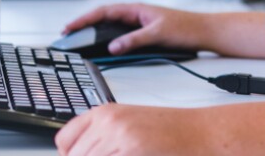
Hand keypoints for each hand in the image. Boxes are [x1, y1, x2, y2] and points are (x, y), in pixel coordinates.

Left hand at [56, 105, 211, 155]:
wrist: (200, 133)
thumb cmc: (170, 132)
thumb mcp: (129, 126)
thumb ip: (102, 137)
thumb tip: (78, 153)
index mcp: (104, 112)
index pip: (64, 142)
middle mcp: (107, 121)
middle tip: (116, 154)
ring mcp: (119, 136)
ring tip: (131, 154)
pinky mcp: (132, 149)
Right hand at [62, 3, 208, 55]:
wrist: (205, 31)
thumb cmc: (186, 27)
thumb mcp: (157, 33)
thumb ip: (134, 40)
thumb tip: (113, 46)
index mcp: (137, 9)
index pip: (104, 11)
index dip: (85, 19)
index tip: (70, 27)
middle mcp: (136, 14)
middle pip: (104, 18)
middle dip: (85, 25)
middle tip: (69, 34)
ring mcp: (140, 23)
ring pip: (112, 26)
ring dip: (96, 32)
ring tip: (81, 40)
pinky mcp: (145, 32)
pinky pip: (121, 34)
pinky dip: (110, 39)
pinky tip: (105, 47)